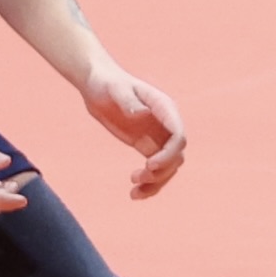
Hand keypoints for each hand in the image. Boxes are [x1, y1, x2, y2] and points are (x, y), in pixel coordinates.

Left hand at [82, 61, 191, 199]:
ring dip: (156, 182)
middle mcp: (165, 124)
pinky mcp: (147, 146)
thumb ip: (128, 100)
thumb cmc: (107, 83)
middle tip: (137, 176)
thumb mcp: (115, 89)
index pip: (178, 136)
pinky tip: (134, 193)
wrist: (97, 86)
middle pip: (176, 155)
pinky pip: (156, 169)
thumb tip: (141, 113)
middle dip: (162, 170)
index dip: (169, 154)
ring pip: (169, 167)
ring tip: (134, 190)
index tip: (150, 165)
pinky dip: (149, 183)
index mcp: (163, 109)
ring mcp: (157, 137)